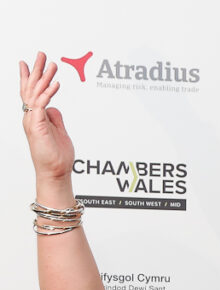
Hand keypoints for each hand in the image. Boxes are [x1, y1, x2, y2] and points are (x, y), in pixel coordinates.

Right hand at [19, 53, 74, 180]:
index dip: (29, 77)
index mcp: (36, 117)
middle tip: (42, 54)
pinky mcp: (38, 125)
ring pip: (36, 93)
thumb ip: (55, 117)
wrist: (55, 172)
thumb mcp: (58, 131)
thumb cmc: (57, 155)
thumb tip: (54, 107)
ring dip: (45, 77)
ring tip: (52, 64)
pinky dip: (48, 93)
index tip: (27, 63)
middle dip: (37, 70)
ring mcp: (33, 120)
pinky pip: (42, 104)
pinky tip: (55, 84)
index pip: (30, 93)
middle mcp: (31, 116)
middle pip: (31, 88)